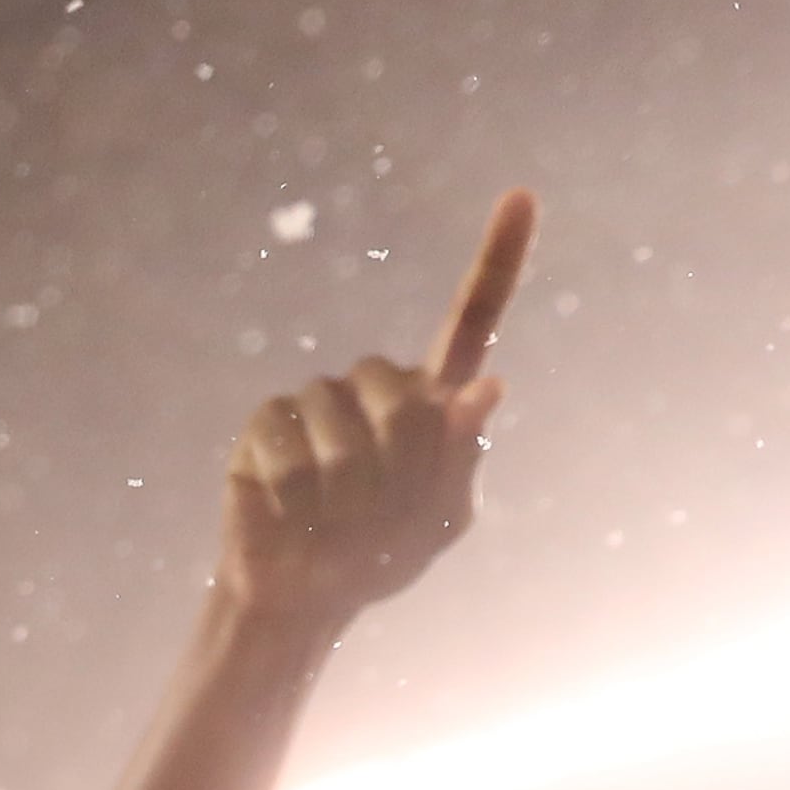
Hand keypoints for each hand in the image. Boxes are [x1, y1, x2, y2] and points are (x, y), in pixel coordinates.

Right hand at [215, 187, 533, 632]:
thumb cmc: (379, 558)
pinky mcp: (267, 421)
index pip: (473, 319)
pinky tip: (292, 512)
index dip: (498, 260)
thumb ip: (463, 457)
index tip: (522, 195)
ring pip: (341, 420)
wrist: (301, 594)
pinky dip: (296, 489)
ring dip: (344, 489)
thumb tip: (493, 387)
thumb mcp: (440, 520)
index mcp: (434, 401)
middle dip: (395, 463)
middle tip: (379, 515)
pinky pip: (288, 439)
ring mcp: (319, 398)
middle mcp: (376, 386)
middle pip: (401, 392)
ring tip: (335, 522)